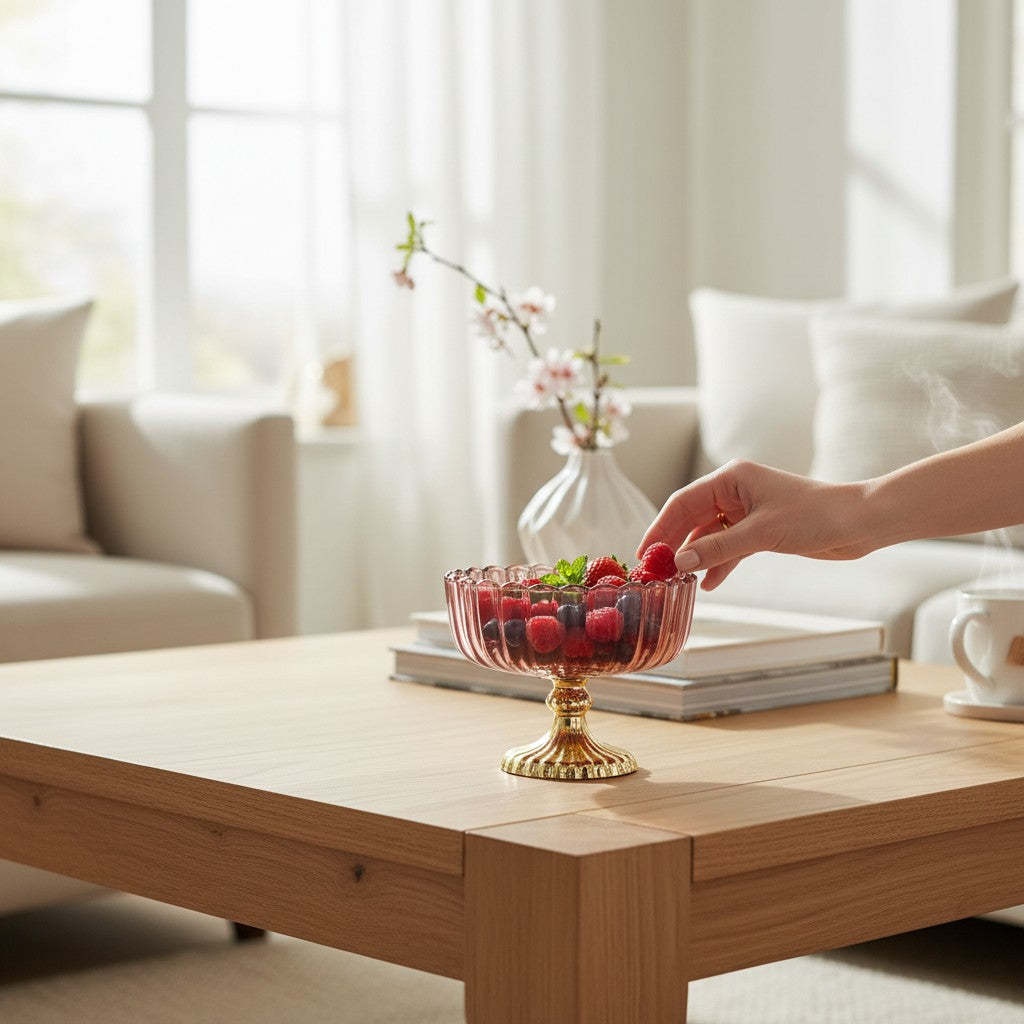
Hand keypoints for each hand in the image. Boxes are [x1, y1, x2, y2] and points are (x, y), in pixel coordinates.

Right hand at [637, 460, 873, 590]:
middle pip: (692, 519)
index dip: (660, 528)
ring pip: (709, 536)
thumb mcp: (761, 533)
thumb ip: (717, 548)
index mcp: (731, 478)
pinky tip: (710, 584)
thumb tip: (679, 562)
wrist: (859, 524)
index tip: (644, 553)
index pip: (683, 502)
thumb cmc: (816, 516)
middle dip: (674, 545)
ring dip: (696, 558)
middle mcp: (735, 492)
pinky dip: (719, 564)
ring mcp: (747, 512)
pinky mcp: (760, 531)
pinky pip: (728, 548)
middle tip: (655, 571)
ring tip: (679, 582)